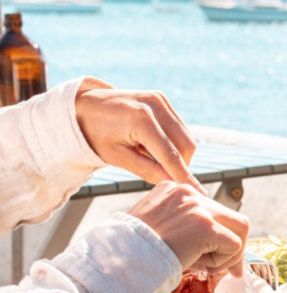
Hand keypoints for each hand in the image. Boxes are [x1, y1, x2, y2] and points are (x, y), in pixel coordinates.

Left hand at [75, 82, 203, 191]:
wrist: (84, 105)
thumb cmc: (95, 133)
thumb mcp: (116, 157)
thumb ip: (146, 170)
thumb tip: (171, 183)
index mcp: (141, 119)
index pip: (170, 154)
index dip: (184, 175)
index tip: (197, 192)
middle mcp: (155, 105)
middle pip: (186, 145)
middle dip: (181, 165)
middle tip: (162, 175)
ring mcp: (161, 99)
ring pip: (186, 137)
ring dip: (177, 154)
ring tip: (148, 155)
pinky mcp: (162, 99)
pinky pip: (179, 127)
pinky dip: (172, 142)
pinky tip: (151, 144)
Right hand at [129, 182, 249, 275]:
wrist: (114, 263)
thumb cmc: (129, 254)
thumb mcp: (155, 230)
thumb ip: (180, 227)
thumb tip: (207, 243)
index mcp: (173, 190)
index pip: (211, 209)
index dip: (219, 235)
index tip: (217, 255)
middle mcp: (188, 193)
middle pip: (232, 216)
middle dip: (235, 245)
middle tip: (234, 271)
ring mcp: (198, 207)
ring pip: (241, 228)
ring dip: (229, 254)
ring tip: (203, 267)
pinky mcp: (206, 226)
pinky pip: (234, 246)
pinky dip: (222, 263)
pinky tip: (196, 266)